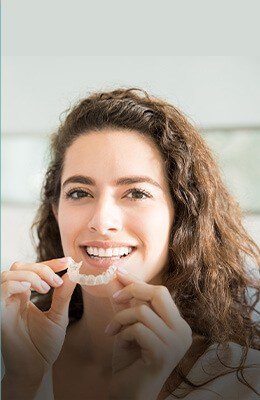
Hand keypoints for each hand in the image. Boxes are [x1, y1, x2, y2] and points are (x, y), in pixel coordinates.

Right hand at [1, 257, 75, 384]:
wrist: (35, 368)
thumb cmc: (44, 345)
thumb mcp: (58, 316)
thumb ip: (63, 295)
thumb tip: (73, 274)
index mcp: (25, 295)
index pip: (34, 270)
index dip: (50, 263)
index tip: (68, 263)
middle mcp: (13, 296)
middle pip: (20, 267)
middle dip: (41, 268)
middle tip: (57, 280)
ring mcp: (5, 303)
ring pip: (9, 273)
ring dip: (31, 275)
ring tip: (46, 289)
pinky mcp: (0, 312)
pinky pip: (2, 288)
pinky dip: (17, 283)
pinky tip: (31, 290)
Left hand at [106, 269, 191, 399]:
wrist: (128, 394)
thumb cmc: (130, 359)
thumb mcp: (129, 324)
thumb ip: (128, 302)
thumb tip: (118, 275)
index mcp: (178, 324)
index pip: (161, 292)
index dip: (138, 281)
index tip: (118, 272)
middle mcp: (183, 332)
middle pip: (159, 293)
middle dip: (133, 290)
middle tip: (115, 299)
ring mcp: (176, 344)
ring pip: (143, 311)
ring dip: (121, 318)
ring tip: (112, 330)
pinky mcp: (163, 354)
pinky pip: (138, 329)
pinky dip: (123, 332)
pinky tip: (118, 342)